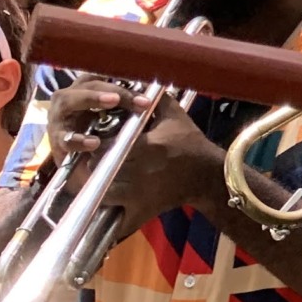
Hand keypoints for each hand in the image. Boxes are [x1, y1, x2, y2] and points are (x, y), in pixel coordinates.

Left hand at [41, 82, 219, 240]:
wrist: (208, 174)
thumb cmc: (190, 142)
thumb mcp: (174, 115)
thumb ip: (153, 97)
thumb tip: (135, 80)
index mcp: (146, 147)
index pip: (105, 146)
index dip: (97, 144)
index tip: (97, 140)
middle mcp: (139, 172)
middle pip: (98, 169)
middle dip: (93, 163)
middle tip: (94, 157)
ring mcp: (138, 195)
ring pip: (101, 192)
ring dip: (95, 185)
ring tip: (96, 176)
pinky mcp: (141, 212)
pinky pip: (117, 221)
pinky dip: (107, 217)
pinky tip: (104, 205)